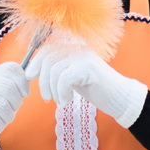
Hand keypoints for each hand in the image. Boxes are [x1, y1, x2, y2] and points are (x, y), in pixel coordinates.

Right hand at [0, 62, 29, 149]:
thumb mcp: (8, 95)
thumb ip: (19, 85)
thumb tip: (34, 74)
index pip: (12, 69)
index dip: (23, 83)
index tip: (23, 94)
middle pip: (8, 87)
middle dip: (16, 102)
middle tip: (12, 110)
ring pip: (2, 105)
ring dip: (8, 117)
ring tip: (3, 119)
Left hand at [26, 45, 147, 127]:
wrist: (119, 98)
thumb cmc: (95, 89)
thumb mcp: (72, 78)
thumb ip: (56, 72)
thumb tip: (31, 72)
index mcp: (74, 49)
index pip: (47, 49)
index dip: (35, 63)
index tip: (29, 78)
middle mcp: (79, 48)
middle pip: (48, 59)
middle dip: (42, 80)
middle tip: (46, 97)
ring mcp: (84, 57)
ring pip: (55, 70)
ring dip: (53, 90)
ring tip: (60, 101)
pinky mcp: (88, 68)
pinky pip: (64, 78)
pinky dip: (61, 92)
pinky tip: (67, 100)